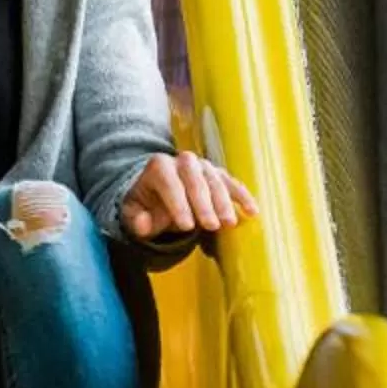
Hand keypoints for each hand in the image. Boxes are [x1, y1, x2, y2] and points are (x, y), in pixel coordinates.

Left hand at [120, 152, 257, 240]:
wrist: (159, 192)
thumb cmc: (146, 204)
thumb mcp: (134, 213)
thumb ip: (136, 220)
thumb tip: (142, 224)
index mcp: (158, 167)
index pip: (170, 183)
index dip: (179, 204)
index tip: (187, 226)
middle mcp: (182, 161)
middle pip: (195, 180)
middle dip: (204, 204)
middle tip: (211, 226)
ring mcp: (202, 166)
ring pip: (215, 180)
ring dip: (224, 202)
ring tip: (229, 223)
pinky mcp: (217, 174)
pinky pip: (231, 183)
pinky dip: (242, 196)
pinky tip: (252, 211)